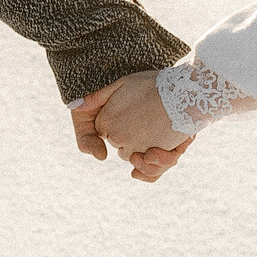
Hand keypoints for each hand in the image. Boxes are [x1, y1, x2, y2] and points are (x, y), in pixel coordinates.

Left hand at [71, 71, 194, 181]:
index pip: (105, 130)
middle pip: (120, 144)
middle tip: (147, 116)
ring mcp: (134, 149)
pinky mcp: (153, 158)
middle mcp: (116, 137)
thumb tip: (73, 106)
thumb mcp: (121, 84)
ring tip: (157, 127)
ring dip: (144, 148)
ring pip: (134, 156)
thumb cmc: (152, 85)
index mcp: (106, 121)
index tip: (133, 111)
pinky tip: (154, 154)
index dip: (120, 121)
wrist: (184, 93)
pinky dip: (151, 166)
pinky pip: (147, 171)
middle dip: (131, 134)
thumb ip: (96, 98)